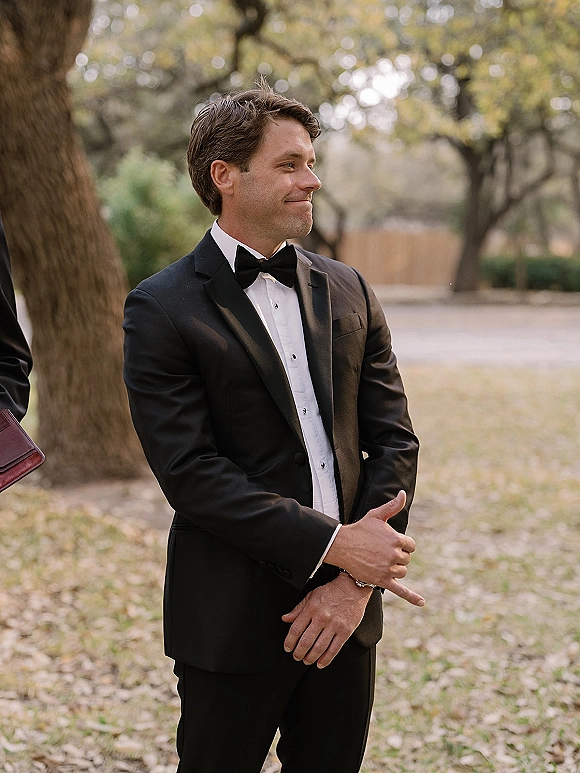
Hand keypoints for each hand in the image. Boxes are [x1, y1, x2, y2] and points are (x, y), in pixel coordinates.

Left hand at [281, 573, 371, 667]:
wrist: (352, 587)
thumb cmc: (332, 591)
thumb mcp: (311, 595)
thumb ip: (298, 608)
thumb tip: (286, 618)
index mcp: (312, 608)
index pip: (296, 629)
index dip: (289, 641)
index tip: (288, 647)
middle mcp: (322, 617)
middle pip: (306, 641)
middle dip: (298, 652)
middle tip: (296, 656)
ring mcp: (334, 625)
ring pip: (319, 647)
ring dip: (310, 658)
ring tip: (306, 660)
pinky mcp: (345, 631)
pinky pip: (334, 649)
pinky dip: (326, 659)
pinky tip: (321, 663)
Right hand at [324, 490, 424, 606]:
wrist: (341, 545)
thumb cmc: (360, 529)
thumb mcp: (377, 515)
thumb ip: (393, 506)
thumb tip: (403, 494)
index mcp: (396, 539)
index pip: (411, 546)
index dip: (402, 544)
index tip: (389, 543)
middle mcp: (394, 555)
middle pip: (406, 560)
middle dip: (397, 556)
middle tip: (381, 552)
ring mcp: (388, 569)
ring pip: (402, 572)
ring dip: (395, 569)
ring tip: (381, 562)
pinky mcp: (381, 580)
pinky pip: (400, 591)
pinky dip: (412, 597)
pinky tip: (422, 603)